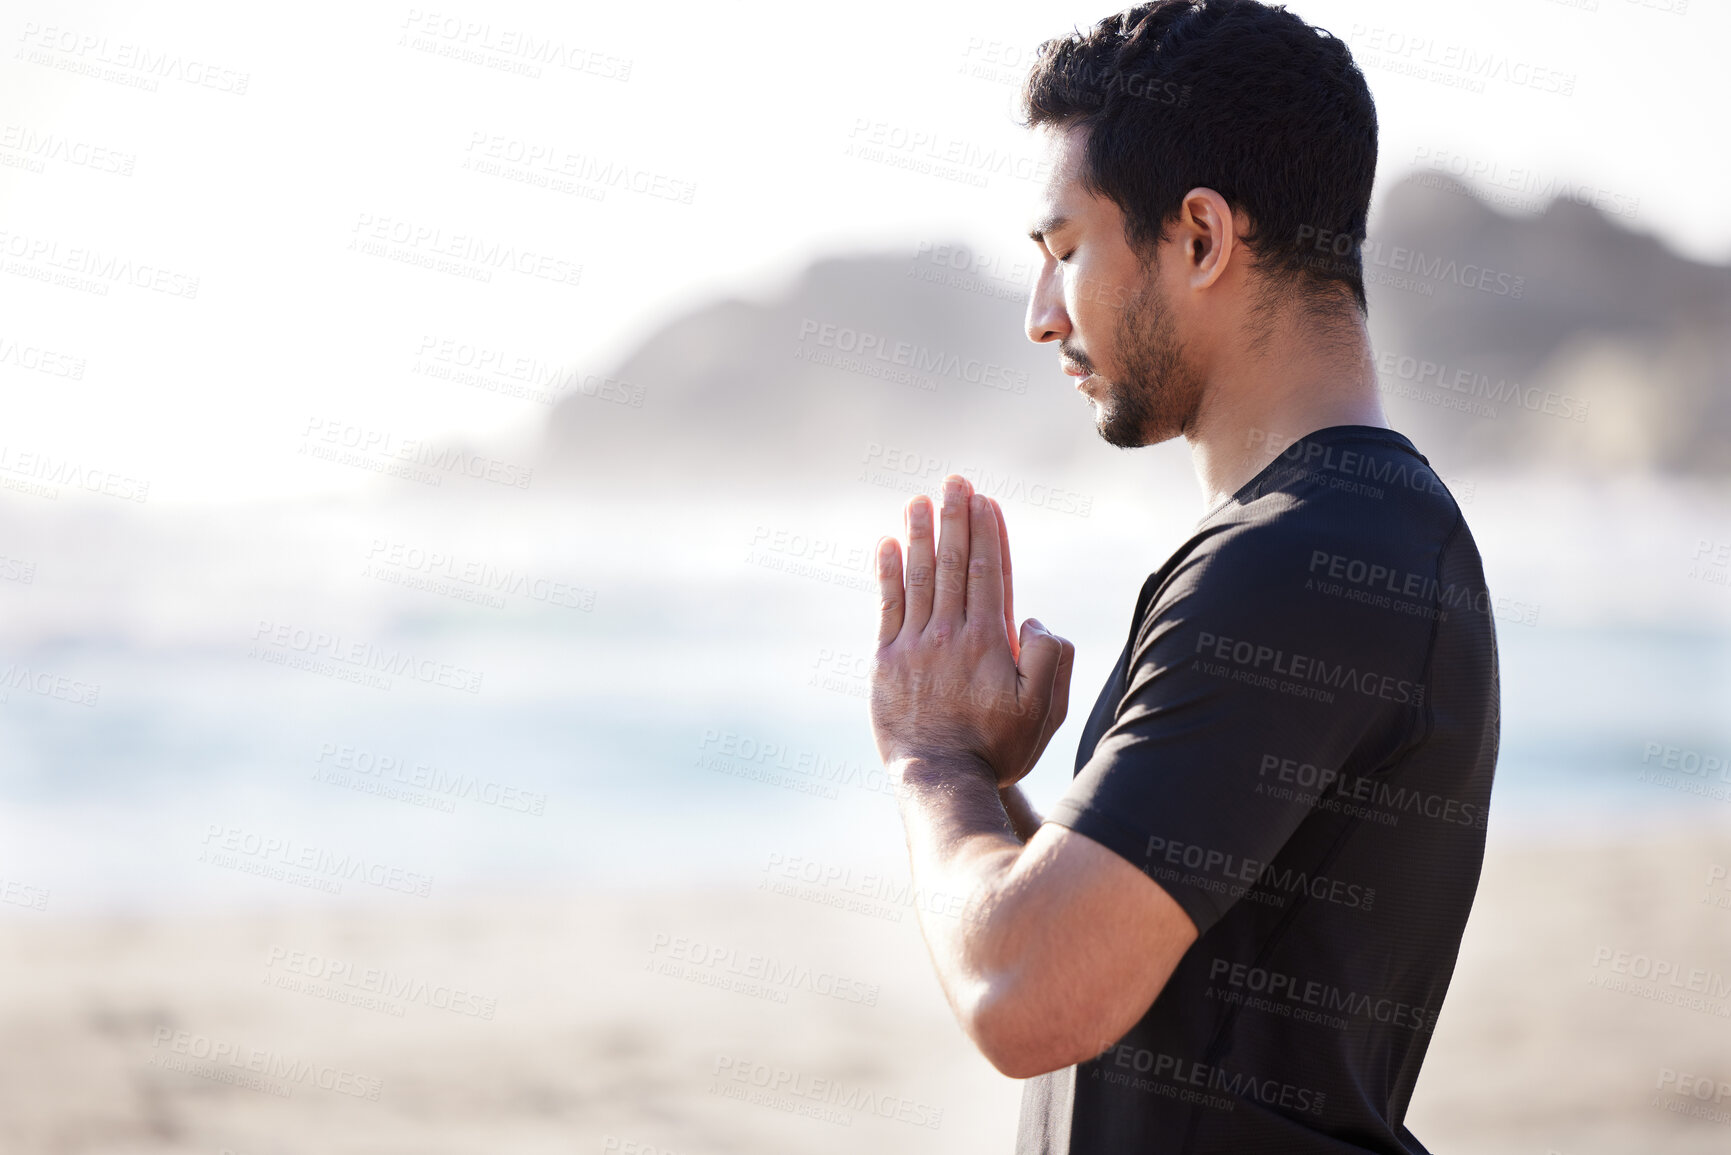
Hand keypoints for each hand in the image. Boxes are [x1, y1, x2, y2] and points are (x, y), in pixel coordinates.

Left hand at [869, 474, 1074, 788]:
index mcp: (989, 640)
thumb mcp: (1045, 710)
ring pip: (919, 576)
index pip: (991, 571)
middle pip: (955, 562)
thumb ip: (1051, 657)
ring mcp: (915, 645)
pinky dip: (888, 572)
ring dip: (921, 534)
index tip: (986, 502)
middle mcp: (950, 633)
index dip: (988, 532)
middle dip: (956, 518)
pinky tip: (888, 544)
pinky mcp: (886, 661)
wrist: (941, 781)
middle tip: (955, 483)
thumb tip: (1032, 617)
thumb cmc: (998, 750)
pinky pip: (887, 605)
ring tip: (920, 500)